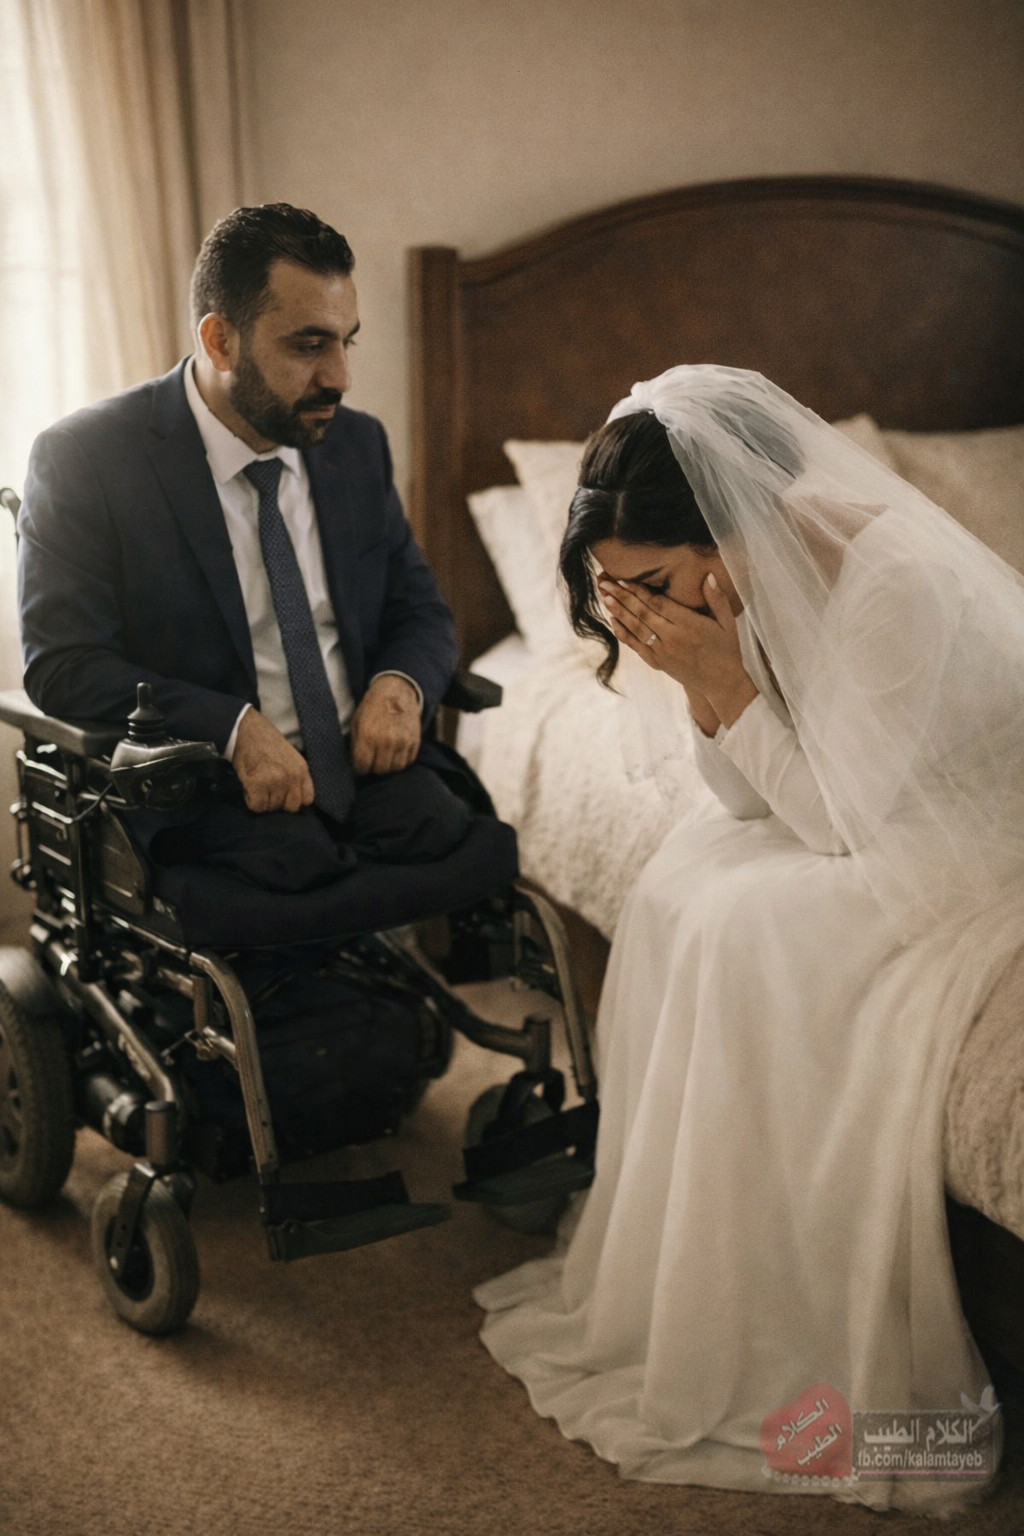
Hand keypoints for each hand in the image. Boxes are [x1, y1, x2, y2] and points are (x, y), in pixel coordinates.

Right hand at [231, 708, 314, 812]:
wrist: (247, 729)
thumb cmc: (266, 742)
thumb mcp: (291, 757)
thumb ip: (295, 776)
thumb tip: (291, 796)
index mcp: (301, 770)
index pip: (307, 800)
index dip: (294, 800)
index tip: (284, 795)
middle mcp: (292, 777)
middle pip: (290, 807)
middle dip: (279, 802)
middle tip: (268, 791)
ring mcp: (275, 782)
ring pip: (272, 808)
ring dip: (263, 800)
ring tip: (257, 785)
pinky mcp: (258, 785)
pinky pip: (258, 806)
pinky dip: (251, 800)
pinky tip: (249, 788)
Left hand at [350, 675, 421, 774]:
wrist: (396, 690)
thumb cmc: (372, 707)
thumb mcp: (356, 723)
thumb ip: (354, 745)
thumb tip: (351, 767)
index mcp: (367, 735)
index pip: (362, 766)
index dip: (358, 768)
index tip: (358, 765)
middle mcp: (386, 740)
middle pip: (379, 770)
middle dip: (373, 767)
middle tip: (371, 761)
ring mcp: (403, 741)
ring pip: (395, 768)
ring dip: (388, 766)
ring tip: (383, 757)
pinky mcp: (415, 741)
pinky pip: (408, 761)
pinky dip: (400, 761)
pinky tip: (394, 753)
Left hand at [599, 573, 757, 728]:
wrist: (721, 682)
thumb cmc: (726, 648)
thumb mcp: (727, 622)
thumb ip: (717, 599)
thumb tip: (708, 575)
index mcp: (690, 625)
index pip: (659, 604)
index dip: (640, 591)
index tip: (625, 579)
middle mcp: (673, 638)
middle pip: (642, 613)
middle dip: (622, 596)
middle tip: (605, 582)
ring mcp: (663, 652)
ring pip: (636, 628)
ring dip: (618, 612)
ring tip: (604, 597)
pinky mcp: (657, 662)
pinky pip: (636, 645)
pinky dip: (623, 632)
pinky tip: (613, 620)